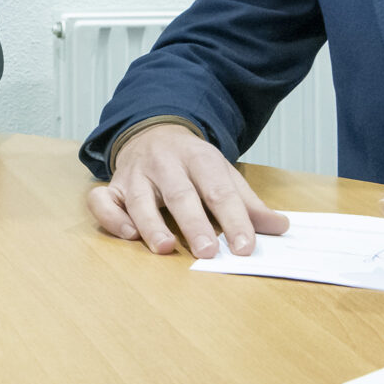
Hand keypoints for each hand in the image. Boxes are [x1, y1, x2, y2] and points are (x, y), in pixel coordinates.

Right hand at [87, 121, 289, 255]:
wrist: (153, 131)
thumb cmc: (192, 163)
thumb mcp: (222, 173)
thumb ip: (248, 203)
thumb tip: (280, 227)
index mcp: (199, 157)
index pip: (218, 190)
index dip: (233, 219)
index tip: (245, 247)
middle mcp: (165, 162)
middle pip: (180, 193)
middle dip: (194, 223)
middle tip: (207, 252)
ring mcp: (136, 173)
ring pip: (139, 198)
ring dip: (151, 224)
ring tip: (165, 248)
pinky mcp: (113, 185)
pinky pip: (103, 199)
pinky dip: (112, 217)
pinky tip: (128, 234)